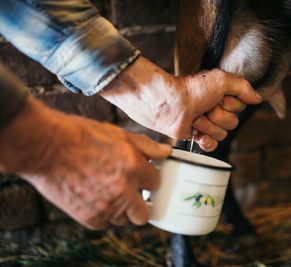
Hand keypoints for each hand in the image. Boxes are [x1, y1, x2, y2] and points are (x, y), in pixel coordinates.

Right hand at [0, 97, 171, 228]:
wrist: (46, 147)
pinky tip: (93, 196)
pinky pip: (104, 222)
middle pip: (144, 214)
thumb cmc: (80, 136)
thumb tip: (167, 152)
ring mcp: (106, 206)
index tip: (141, 177)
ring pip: (123, 219)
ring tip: (107, 192)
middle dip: (140, 204)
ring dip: (120, 209)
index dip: (148, 179)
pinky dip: (101, 213)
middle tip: (131, 194)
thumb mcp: (118, 133)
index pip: (155, 182)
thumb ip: (146, 146)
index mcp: (134, 167)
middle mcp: (123, 190)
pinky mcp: (89, 218)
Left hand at [101, 57, 261, 150]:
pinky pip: (213, 146)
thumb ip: (243, 87)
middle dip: (218, 116)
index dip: (231, 104)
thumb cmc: (192, 90)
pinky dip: (207, 142)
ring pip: (223, 134)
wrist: (170, 104)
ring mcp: (206, 123)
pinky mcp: (197, 135)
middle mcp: (215, 109)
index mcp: (222, 96)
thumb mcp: (222, 80)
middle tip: (204, 108)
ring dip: (208, 126)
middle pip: (233, 122)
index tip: (218, 97)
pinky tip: (199, 135)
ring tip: (195, 117)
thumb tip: (257, 98)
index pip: (240, 107)